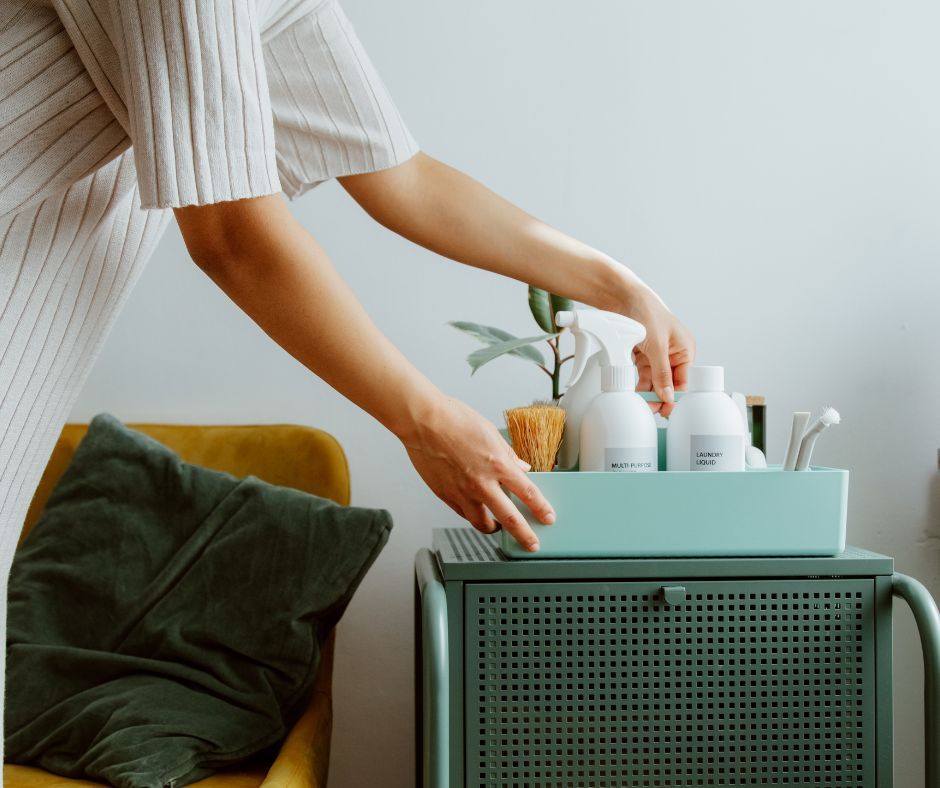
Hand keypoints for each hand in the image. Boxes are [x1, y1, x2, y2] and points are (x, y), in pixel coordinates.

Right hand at [402, 396, 554, 551]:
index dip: (541, 508)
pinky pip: (463, 514)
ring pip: (482, 523)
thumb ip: (508, 454)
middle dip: (525, 535)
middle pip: (510, 518)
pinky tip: (475, 511)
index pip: (528, 493)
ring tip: (498, 528)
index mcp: (498, 464)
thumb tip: (520, 466)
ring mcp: (462, 492)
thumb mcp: (490, 432)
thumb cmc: (454, 420)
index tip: (548, 517)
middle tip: (532, 544)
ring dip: (494, 528)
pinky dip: (472, 516)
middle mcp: (482, 482)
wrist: (423, 422)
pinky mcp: (445, 495)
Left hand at [628, 288, 694, 416]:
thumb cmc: (646, 311)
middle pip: (669, 383)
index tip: (667, 411)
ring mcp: (657, 355)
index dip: (676, 396)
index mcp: (685, 350)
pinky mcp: (642, 355)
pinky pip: (643, 375)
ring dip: (649, 393)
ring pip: (655, 381)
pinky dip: (639, 384)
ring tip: (642, 405)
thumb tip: (667, 395)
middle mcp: (673, 353)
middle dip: (661, 397)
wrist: (621, 297)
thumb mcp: (657, 346)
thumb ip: (661, 373)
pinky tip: (635, 393)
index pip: (684, 380)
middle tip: (652, 411)